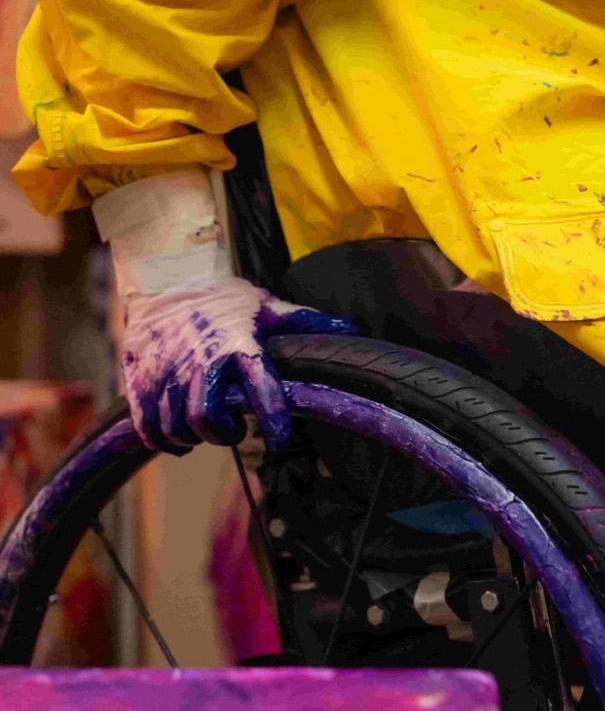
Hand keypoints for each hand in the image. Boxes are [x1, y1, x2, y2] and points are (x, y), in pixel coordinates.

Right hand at [120, 278, 355, 453]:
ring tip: (206, 431)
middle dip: (222, 435)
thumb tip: (352, 330)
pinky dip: (161, 440)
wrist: (164, 278)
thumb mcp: (267, 306)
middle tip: (234, 431)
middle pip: (205, 418)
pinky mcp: (139, 376)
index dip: (272, 415)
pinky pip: (145, 424)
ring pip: (175, 425)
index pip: (260, 384)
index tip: (280, 440)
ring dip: (193, 438)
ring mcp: (166, 369)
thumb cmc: (225, 299)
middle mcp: (201, 359)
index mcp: (240, 343)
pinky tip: (177, 440)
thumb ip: (306, 322)